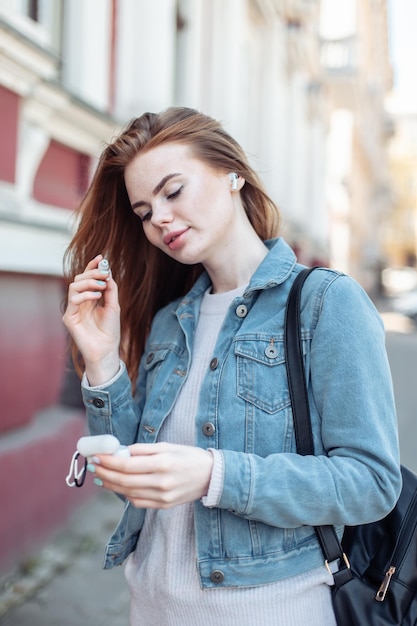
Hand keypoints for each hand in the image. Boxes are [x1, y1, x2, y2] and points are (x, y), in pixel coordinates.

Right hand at [62, 255, 120, 384]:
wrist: (107, 349)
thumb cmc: (110, 330)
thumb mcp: (114, 305)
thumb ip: (110, 289)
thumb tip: (107, 271)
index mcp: (90, 297)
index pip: (88, 277)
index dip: (92, 266)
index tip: (101, 257)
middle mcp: (80, 301)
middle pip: (79, 278)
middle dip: (92, 272)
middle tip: (103, 273)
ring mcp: (73, 309)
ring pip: (74, 286)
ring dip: (88, 282)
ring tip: (101, 286)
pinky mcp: (69, 317)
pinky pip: (72, 300)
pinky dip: (85, 295)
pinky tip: (96, 296)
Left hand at [88, 442, 213, 508]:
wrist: (211, 476)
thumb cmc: (188, 456)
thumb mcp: (168, 446)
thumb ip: (143, 450)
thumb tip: (121, 451)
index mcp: (163, 463)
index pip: (127, 465)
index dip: (108, 461)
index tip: (96, 455)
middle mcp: (161, 482)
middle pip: (124, 480)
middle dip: (105, 472)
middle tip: (93, 465)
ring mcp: (162, 496)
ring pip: (128, 493)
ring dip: (111, 484)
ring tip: (100, 475)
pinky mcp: (163, 505)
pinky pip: (138, 502)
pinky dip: (125, 494)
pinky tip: (118, 486)